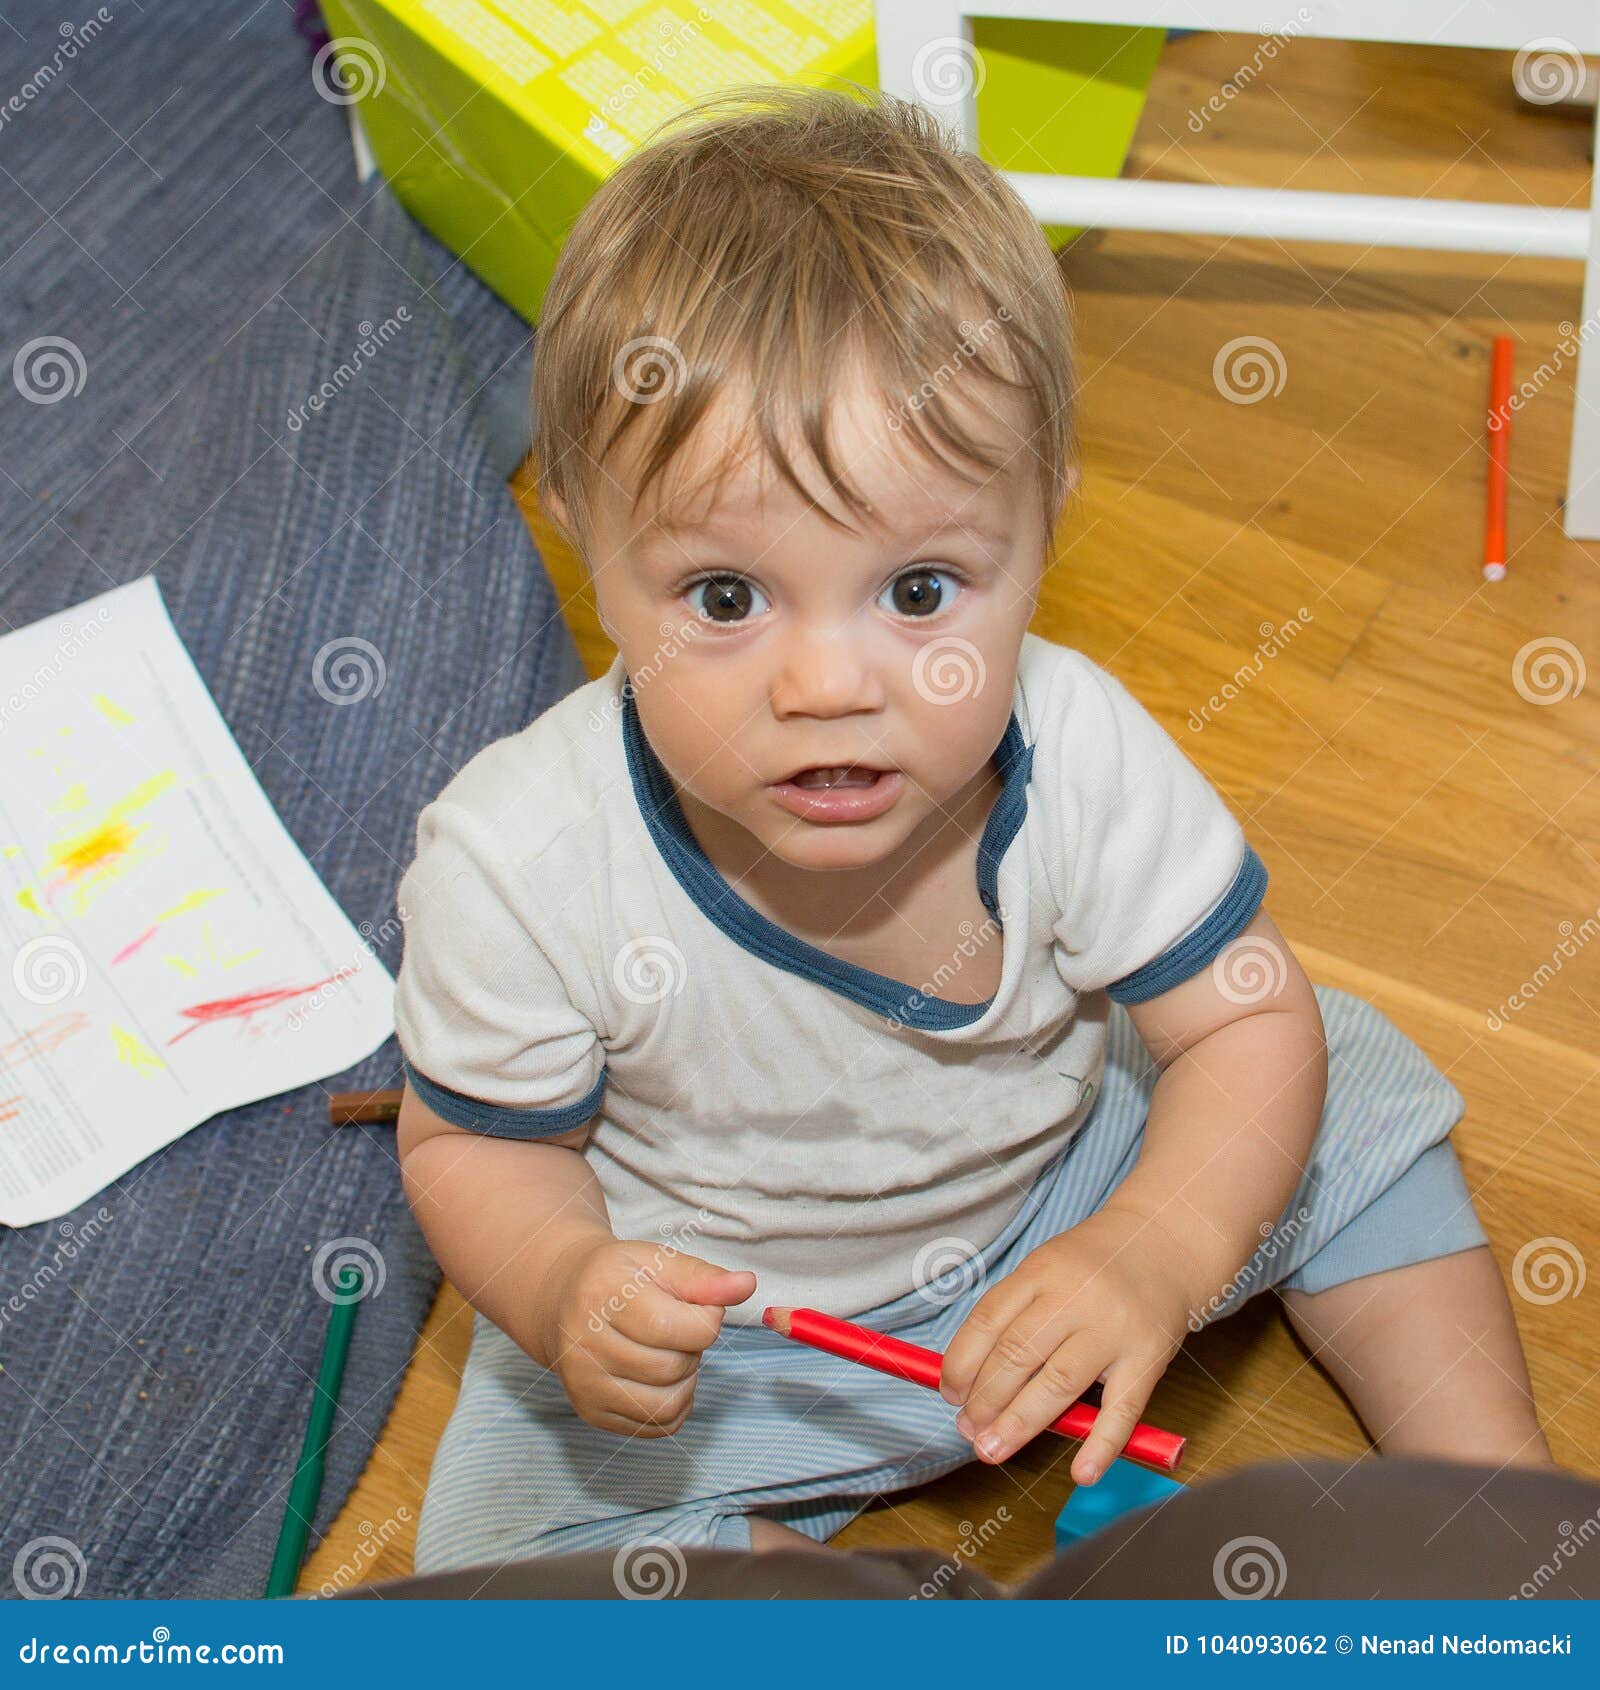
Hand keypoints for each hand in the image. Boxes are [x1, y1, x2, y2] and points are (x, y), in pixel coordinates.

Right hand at [544, 1236, 755, 1436]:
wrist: (562, 1299)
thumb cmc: (619, 1277)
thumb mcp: (658, 1262)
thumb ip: (704, 1277)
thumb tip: (747, 1285)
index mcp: (601, 1295)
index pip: (675, 1328)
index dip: (706, 1319)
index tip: (698, 1306)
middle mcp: (583, 1344)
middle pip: (672, 1367)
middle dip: (692, 1349)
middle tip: (678, 1328)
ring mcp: (584, 1384)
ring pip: (666, 1405)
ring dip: (686, 1380)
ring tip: (671, 1352)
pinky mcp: (590, 1412)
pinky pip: (656, 1427)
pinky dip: (675, 1405)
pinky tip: (663, 1377)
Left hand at [937, 1206, 1196, 1483]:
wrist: (1165, 1244)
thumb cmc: (1094, 1266)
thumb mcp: (1048, 1268)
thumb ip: (1014, 1314)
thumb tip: (970, 1379)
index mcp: (1043, 1270)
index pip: (990, 1319)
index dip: (962, 1361)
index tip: (949, 1393)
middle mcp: (1076, 1297)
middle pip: (1019, 1353)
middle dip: (985, 1399)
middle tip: (968, 1431)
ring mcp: (1114, 1329)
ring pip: (1059, 1382)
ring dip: (1020, 1423)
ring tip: (991, 1449)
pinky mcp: (1148, 1357)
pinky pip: (1123, 1408)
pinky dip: (1102, 1445)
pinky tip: (1080, 1473)